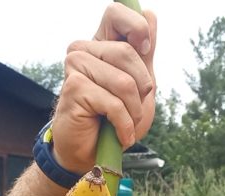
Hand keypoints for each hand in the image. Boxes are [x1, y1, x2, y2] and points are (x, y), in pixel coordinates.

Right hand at [51, 3, 156, 174]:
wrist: (94, 153)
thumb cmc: (115, 119)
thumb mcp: (140, 85)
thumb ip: (144, 52)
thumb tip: (150, 14)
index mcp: (101, 44)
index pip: (116, 13)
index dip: (137, 28)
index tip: (145, 51)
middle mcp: (84, 50)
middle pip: (127, 52)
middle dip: (142, 87)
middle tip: (134, 107)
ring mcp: (75, 66)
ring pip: (123, 81)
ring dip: (134, 110)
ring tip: (126, 123)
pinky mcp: (74, 87)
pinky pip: (114, 103)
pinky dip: (124, 124)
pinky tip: (120, 134)